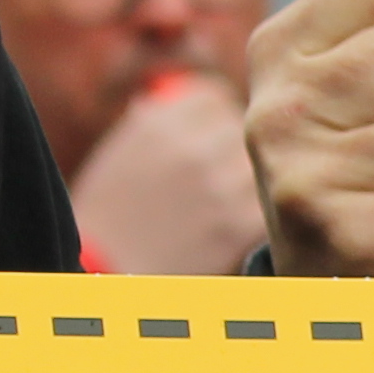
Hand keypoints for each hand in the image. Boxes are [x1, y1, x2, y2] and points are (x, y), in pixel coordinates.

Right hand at [70, 66, 268, 274]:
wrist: (108, 276)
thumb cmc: (108, 217)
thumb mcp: (121, 153)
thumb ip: (156, 121)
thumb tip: (184, 97)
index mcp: (159, 123)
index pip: (212, 97)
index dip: (212, 117)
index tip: (207, 136)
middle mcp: (192, 147)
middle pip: (238, 125)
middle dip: (228, 146)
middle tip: (216, 172)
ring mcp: (220, 183)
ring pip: (256, 161)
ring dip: (244, 176)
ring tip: (221, 200)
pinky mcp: (240, 222)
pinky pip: (265, 199)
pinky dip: (254, 210)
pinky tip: (231, 222)